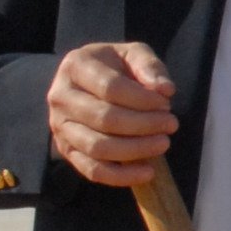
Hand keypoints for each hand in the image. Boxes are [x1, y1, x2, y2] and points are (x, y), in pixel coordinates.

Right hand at [46, 41, 177, 186]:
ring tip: (163, 143)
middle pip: (104, 119)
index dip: (143, 100)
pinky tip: (147, 172)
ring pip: (97, 147)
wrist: (89, 82)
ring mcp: (60, 126)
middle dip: (144, 125)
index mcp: (75, 66)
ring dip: (136, 150)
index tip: (167, 104)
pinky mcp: (66, 150)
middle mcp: (60, 97)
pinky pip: (91, 170)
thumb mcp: (133, 54)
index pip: (111, 88)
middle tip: (171, 124)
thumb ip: (150, 67)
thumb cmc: (115, 67)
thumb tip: (164, 90)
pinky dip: (120, 176)